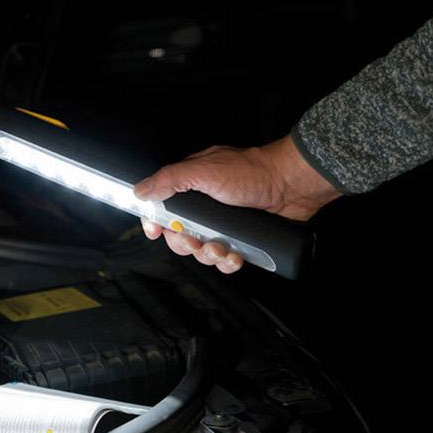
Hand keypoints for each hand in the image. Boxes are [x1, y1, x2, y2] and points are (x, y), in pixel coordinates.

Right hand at [133, 135, 340, 272]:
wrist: (292, 185)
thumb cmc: (251, 172)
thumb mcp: (204, 171)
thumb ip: (169, 180)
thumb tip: (140, 191)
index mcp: (191, 186)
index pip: (161, 207)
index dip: (154, 222)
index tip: (155, 232)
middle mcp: (205, 206)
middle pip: (179, 235)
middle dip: (186, 244)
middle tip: (197, 242)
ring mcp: (223, 223)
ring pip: (202, 250)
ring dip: (208, 255)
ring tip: (221, 248)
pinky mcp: (240, 238)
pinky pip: (225, 258)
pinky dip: (227, 262)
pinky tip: (235, 257)